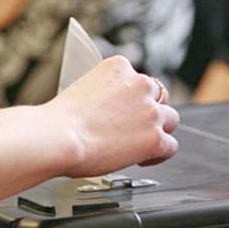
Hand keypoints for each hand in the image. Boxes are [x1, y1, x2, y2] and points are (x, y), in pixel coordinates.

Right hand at [46, 56, 178, 177]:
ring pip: (170, 120)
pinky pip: (170, 147)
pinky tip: (142, 159)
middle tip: (133, 129)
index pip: (137, 80)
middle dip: (149, 112)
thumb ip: (103, 96)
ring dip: (158, 131)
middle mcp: (139, 84)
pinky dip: (159, 155)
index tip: (122, 113)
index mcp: (119, 67)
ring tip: (140, 144)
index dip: (132, 100)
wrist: (58, 138)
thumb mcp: (81, 91)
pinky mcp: (155, 138)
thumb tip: (107, 112)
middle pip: (159, 96)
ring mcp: (150, 111)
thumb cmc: (59, 121)